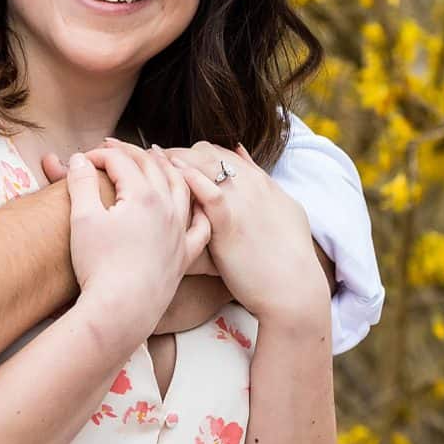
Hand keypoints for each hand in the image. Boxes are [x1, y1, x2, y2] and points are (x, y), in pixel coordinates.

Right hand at [67, 143, 209, 355]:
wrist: (119, 312)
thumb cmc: (98, 266)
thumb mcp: (83, 218)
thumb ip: (81, 182)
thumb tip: (80, 159)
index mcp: (144, 195)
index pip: (122, 161)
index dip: (100, 155)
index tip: (83, 159)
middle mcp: (168, 209)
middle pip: (152, 167)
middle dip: (131, 153)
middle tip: (113, 149)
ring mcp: (180, 232)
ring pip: (182, 188)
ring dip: (169, 168)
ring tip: (157, 159)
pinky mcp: (185, 256)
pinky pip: (201, 226)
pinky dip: (199, 209)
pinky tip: (195, 203)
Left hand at [168, 142, 330, 329]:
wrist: (294, 290)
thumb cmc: (289, 257)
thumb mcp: (284, 209)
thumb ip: (262, 182)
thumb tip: (242, 154)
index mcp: (261, 182)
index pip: (220, 153)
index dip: (194, 154)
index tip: (174, 162)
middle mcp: (251, 184)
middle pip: (206, 152)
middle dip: (177, 153)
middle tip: (152, 161)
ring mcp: (242, 200)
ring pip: (204, 164)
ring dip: (174, 160)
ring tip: (150, 162)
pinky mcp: (231, 223)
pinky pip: (208, 192)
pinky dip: (189, 179)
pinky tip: (171, 175)